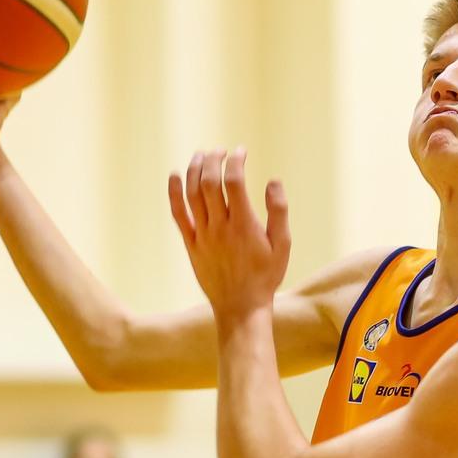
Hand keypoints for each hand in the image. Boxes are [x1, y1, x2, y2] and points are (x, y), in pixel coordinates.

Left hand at [167, 148, 291, 324]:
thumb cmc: (266, 276)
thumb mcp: (283, 245)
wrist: (240, 307)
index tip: (241, 152)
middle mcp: (220, 228)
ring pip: (191, 194)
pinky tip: (176, 174)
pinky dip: (174, 192)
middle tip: (220, 151)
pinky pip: (178, 214)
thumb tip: (273, 181)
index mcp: (244, 226)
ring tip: (201, 155)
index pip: (233, 182)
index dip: (235, 162)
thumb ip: (279, 212)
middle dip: (213, 159)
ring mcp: (202, 236)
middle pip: (208, 182)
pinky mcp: (191, 244)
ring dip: (194, 169)